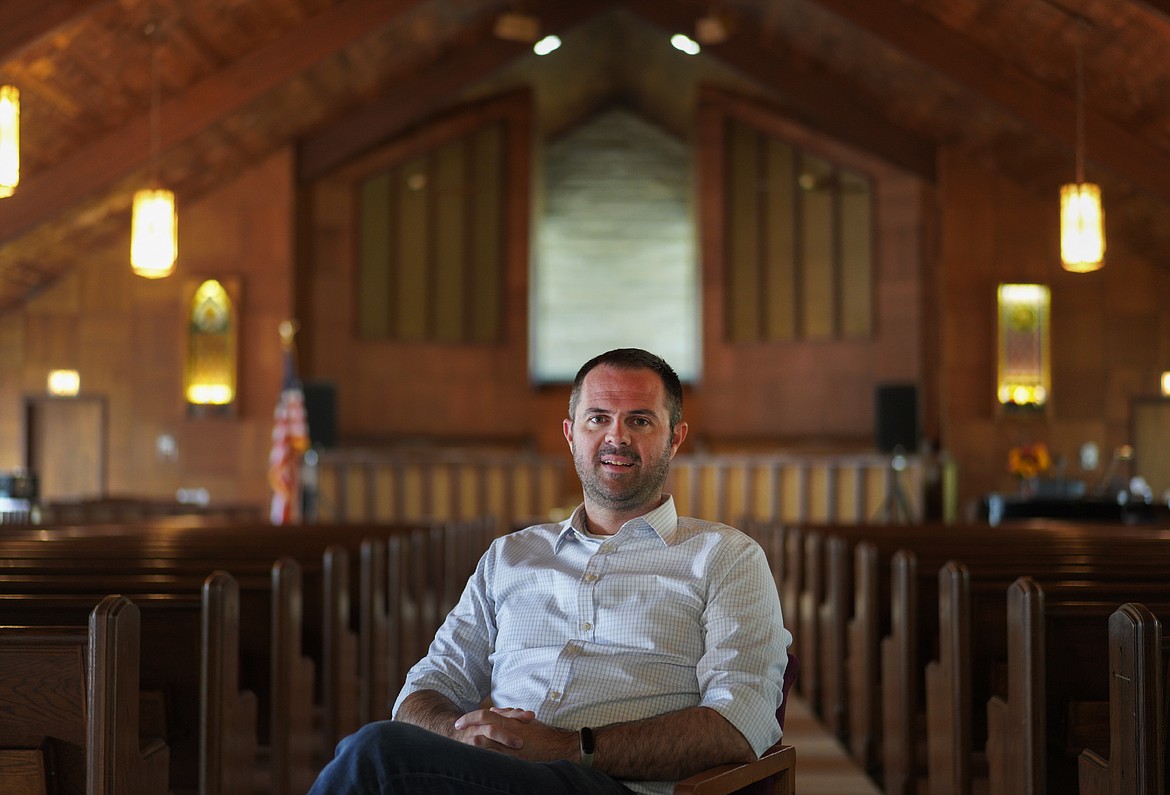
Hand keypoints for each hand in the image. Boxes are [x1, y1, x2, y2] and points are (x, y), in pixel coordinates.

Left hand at [453, 707, 574, 761]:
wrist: (560, 747)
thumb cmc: (542, 735)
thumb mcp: (524, 722)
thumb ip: (508, 716)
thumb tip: (492, 712)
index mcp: (510, 723)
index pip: (485, 716)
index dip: (470, 718)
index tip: (459, 721)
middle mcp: (508, 733)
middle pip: (481, 729)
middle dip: (467, 728)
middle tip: (456, 729)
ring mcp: (510, 748)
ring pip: (484, 744)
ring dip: (472, 743)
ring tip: (461, 744)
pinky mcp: (513, 759)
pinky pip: (493, 758)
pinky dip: (483, 757)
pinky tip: (474, 758)